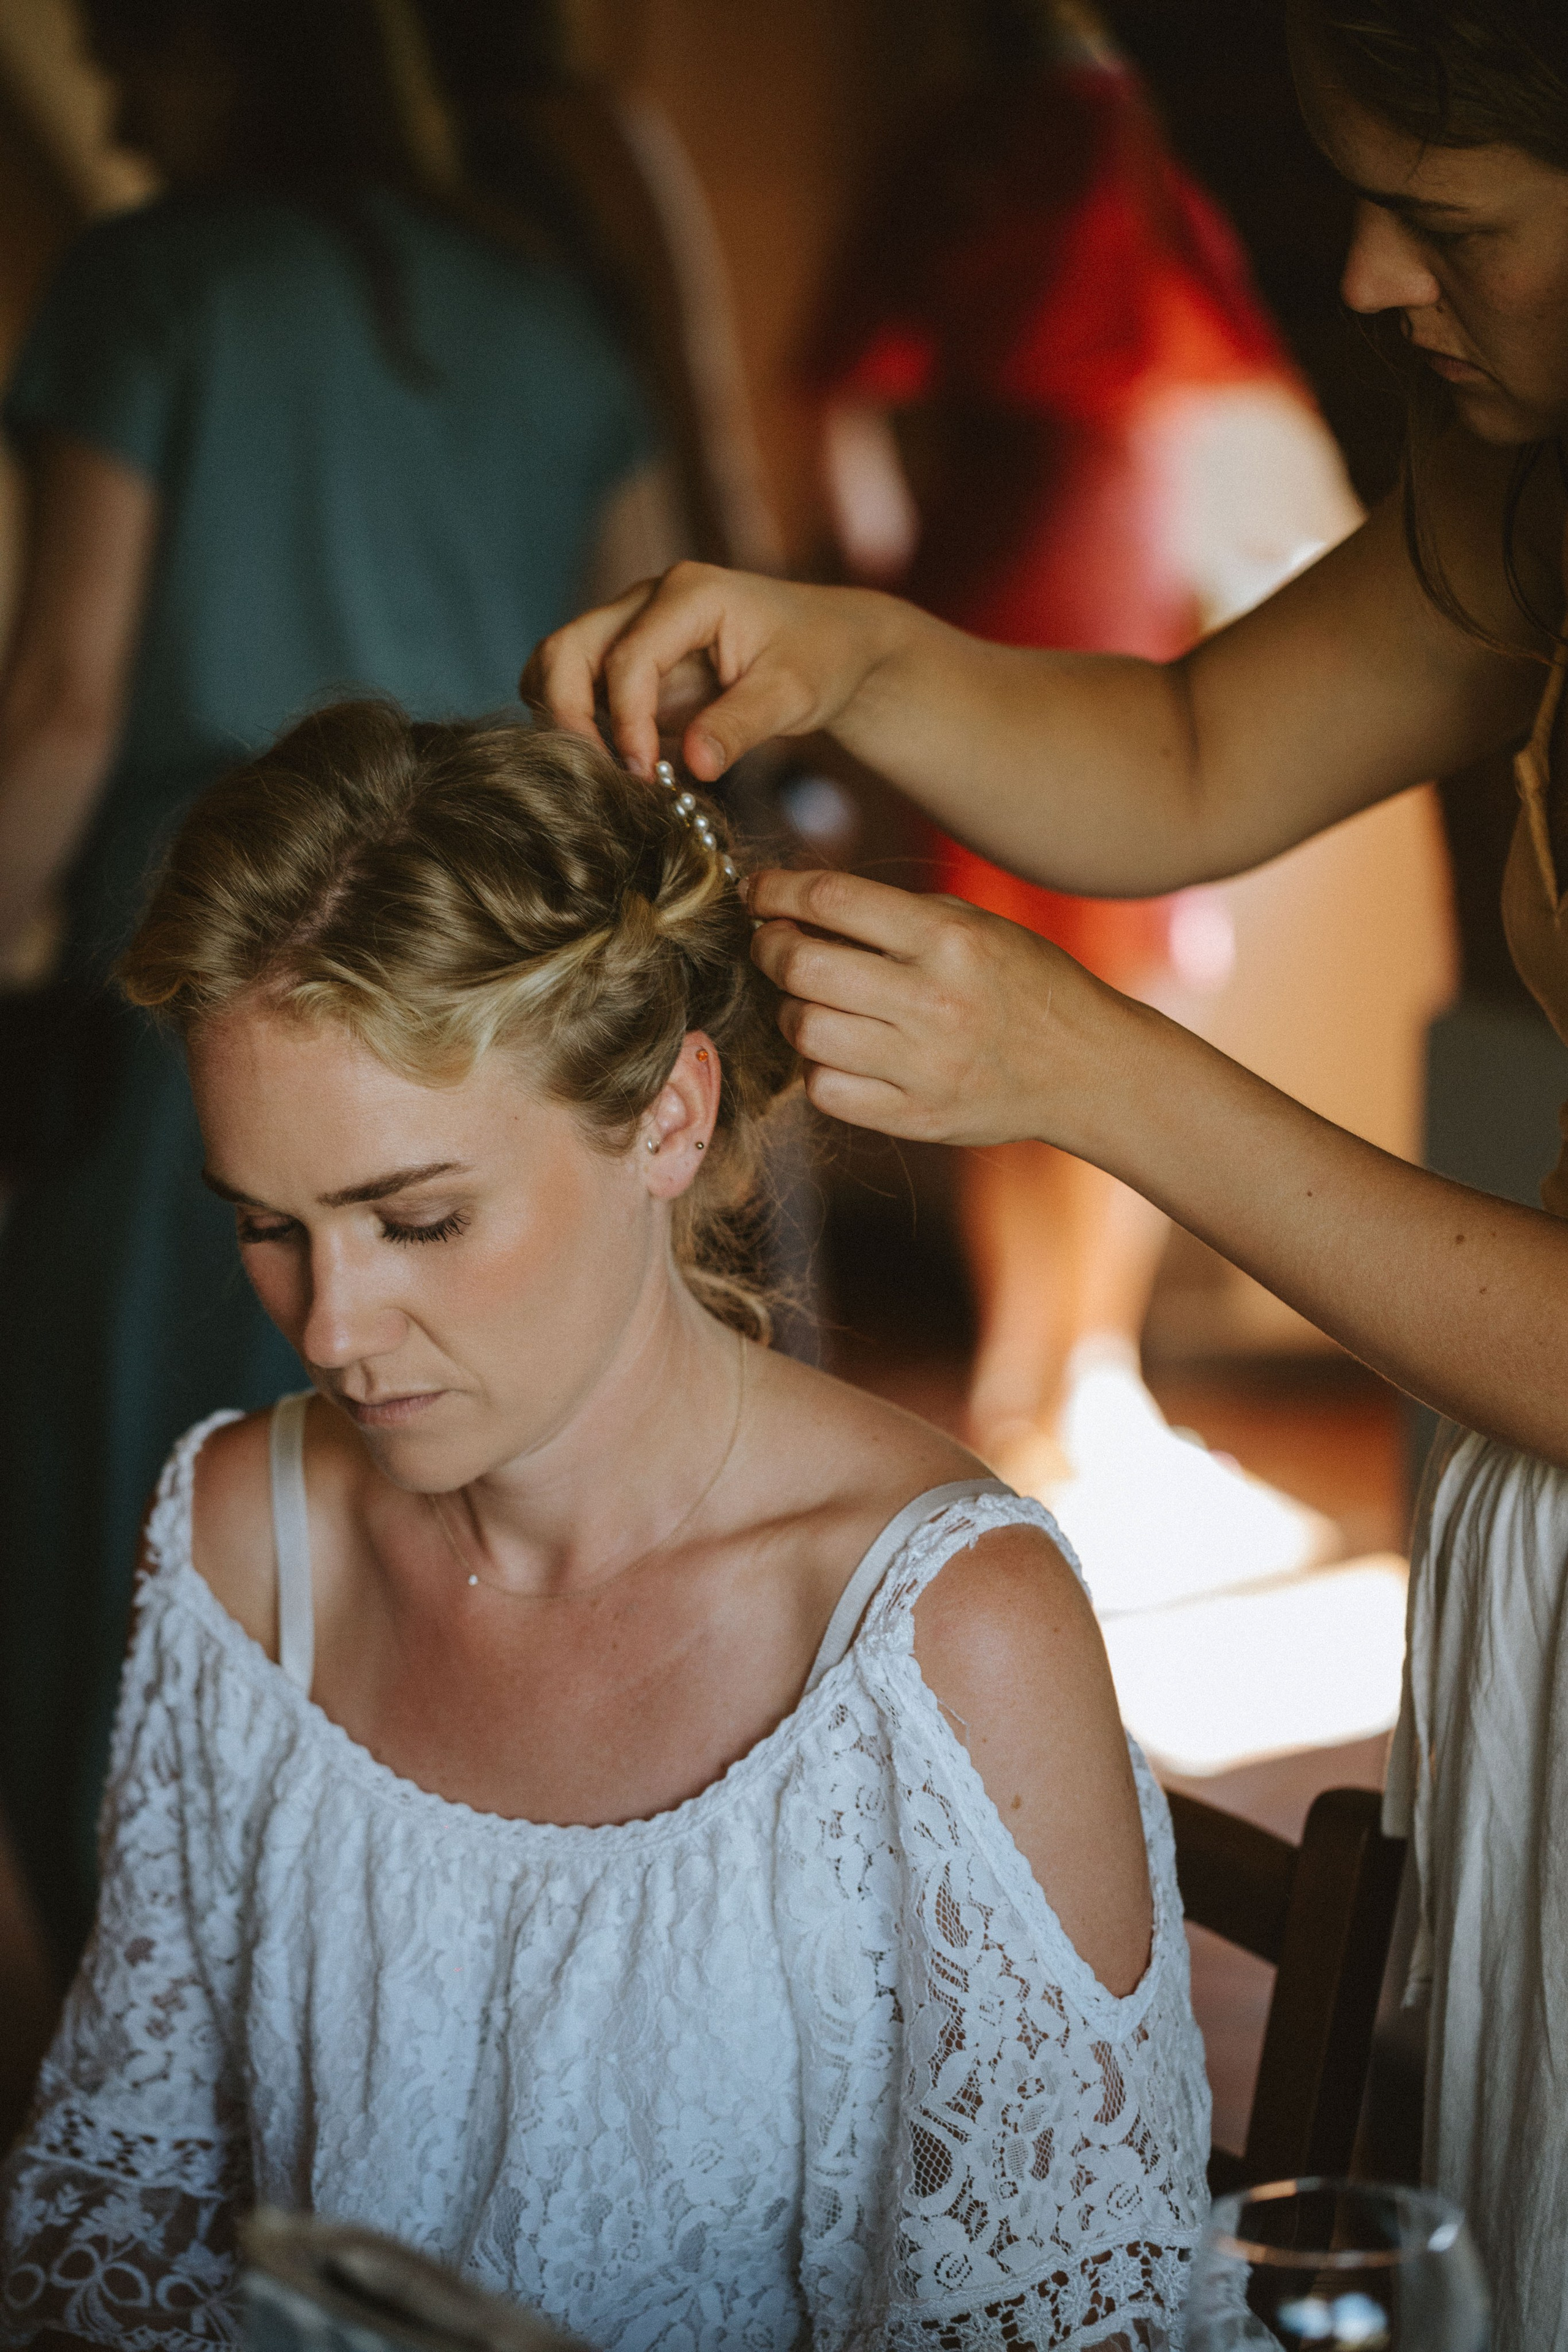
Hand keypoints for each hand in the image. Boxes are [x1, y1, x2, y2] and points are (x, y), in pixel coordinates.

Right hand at [520, 560, 910, 780]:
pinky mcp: (628, 660)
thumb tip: (696, 766)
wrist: (830, 643)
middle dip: (569, 717)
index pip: (628, 657)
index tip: (644, 773)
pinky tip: (613, 764)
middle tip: (601, 779)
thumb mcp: (794, 694)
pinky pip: (578, 687)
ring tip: (605, 773)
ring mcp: (631, 627)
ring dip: (564, 720)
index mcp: (690, 595)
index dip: (626, 721)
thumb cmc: (819, 658)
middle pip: (567, 650)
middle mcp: (647, 601)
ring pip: (558, 665)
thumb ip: (742, 726)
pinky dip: (578, 725)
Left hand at [749, 867, 1120, 1150]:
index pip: (832, 900)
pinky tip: (836, 1053)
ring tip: (808, 1001)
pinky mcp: (917, 1116)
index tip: (756, 893)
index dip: (775, 891)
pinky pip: (825, 1090)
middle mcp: (933, 1000)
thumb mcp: (974, 924)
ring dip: (790, 1010)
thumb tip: (798, 905)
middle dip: (770, 949)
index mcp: (948, 938)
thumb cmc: (1024, 983)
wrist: (1087, 1066)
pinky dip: (816, 1068)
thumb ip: (892, 914)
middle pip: (802, 966)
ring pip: (804, 1030)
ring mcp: (924, 1065)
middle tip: (772, 945)